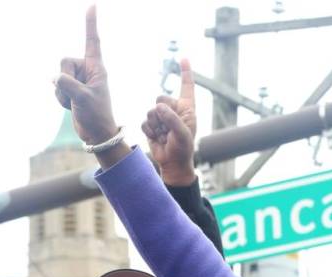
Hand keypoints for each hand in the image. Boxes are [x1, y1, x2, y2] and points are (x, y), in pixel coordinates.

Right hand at [54, 7, 119, 145]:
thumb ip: (67, 84)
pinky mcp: (70, 88)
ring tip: (76, 103)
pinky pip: (56, 88)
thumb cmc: (96, 116)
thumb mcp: (83, 98)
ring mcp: (77, 79)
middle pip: (64, 62)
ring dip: (62, 93)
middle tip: (77, 95)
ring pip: (57, 77)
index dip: (91, 23)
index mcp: (96, 67)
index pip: (92, 41)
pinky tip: (71, 106)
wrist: (96, 134)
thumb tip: (54, 77)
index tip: (93, 5)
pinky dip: (60, 98)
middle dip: (66, 80)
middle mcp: (87, 70)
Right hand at [143, 59, 196, 185]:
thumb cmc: (183, 149)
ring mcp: (162, 118)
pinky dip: (150, 131)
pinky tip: (158, 139)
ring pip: (151, 111)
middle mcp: (174, 110)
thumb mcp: (182, 134)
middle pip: (161, 98)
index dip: (185, 72)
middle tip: (168, 129)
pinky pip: (145, 122)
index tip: (184, 57)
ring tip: (164, 136)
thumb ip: (172, 119)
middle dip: (162, 113)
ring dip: (156, 126)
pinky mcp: (152, 126)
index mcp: (187, 108)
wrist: (172, 164)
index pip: (187, 86)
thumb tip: (158, 107)